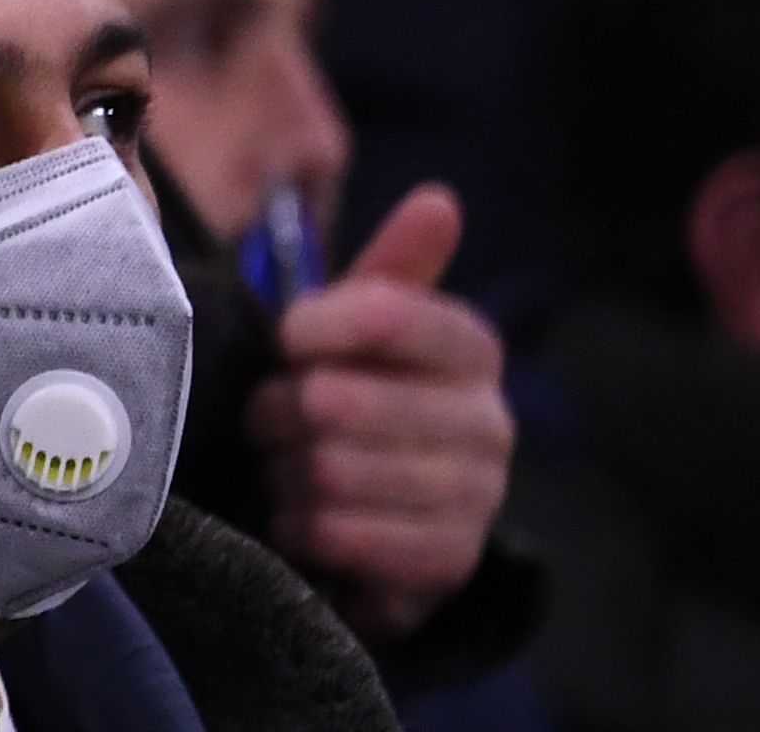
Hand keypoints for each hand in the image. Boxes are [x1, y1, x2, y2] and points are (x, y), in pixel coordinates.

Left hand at [246, 184, 514, 644]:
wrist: (387, 514)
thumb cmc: (359, 393)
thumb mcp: (362, 325)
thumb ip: (393, 265)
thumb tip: (440, 198)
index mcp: (471, 348)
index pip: (387, 314)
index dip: (315, 326)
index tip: (286, 339)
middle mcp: (491, 422)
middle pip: (339, 400)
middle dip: (281, 409)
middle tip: (268, 416)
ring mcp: (478, 498)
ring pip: (333, 471)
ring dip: (286, 470)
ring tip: (284, 465)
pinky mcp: (449, 562)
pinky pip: (345, 537)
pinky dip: (304, 526)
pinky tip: (301, 516)